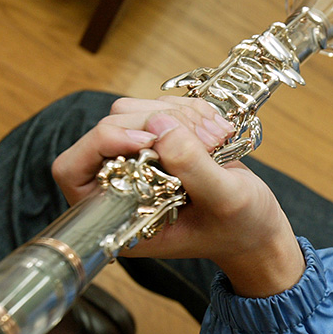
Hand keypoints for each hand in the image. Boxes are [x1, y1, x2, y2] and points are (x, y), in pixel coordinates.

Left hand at [52, 96, 304, 297]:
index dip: (101, 143)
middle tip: (205, 141)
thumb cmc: (241, 227)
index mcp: (119, 217)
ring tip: (216, 139)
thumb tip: (158, 126)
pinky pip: (161, 106)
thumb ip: (191, 165)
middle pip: (110, 126)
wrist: (260, 227)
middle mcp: (122, 185)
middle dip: (158, 124)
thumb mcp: (225, 201)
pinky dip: (192, 111)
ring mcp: (141, 160)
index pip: (72, 169)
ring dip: (180, 115)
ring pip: (135, 110)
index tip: (146, 139)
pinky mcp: (161, 141)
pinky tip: (217, 133)